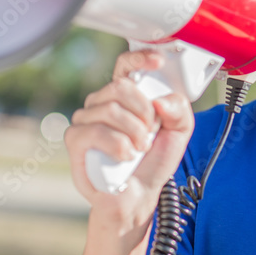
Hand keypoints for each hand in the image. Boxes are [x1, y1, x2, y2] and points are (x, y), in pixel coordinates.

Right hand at [64, 49, 194, 236]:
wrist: (138, 196)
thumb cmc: (153, 162)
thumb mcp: (179, 133)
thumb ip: (179, 109)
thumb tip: (160, 99)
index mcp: (126, 96)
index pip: (125, 66)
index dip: (139, 58)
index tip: (157, 61)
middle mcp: (103, 103)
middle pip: (120, 86)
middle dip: (144, 111)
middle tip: (151, 132)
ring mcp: (86, 120)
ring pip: (110, 109)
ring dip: (134, 132)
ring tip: (139, 149)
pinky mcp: (76, 140)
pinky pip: (95, 131)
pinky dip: (117, 145)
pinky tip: (124, 157)